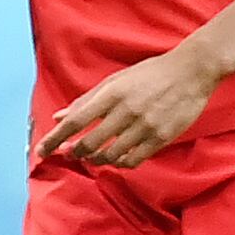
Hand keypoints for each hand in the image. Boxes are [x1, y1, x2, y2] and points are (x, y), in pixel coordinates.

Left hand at [35, 44, 226, 168]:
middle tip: (71, 153)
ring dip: (97, 159)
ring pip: (110, 155)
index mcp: (111, 93)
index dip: (54, 139)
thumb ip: (87, 100)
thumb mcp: (116, 80)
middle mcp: (126, 111)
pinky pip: (133, 160)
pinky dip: (120, 163)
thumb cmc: (151, 73)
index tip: (41, 151)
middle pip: (89, 143)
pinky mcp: (162, 137)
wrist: (192, 71)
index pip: (75, 122)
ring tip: (94, 156)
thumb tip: (58, 117)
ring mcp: (145, 126)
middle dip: (75, 152)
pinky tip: (117, 159)